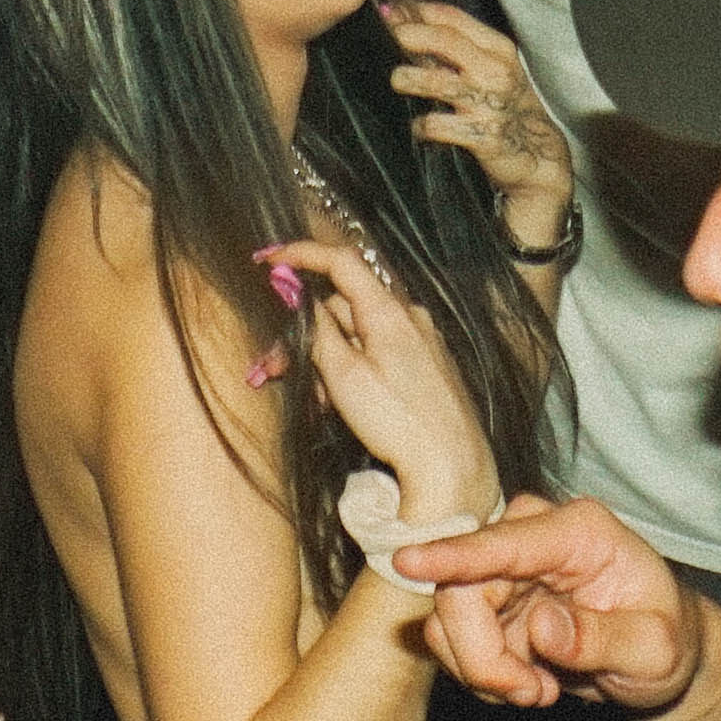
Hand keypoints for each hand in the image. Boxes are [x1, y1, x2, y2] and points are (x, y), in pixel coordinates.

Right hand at [248, 239, 502, 526]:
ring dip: (326, 360)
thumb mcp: (345, 376)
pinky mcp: (426, 365)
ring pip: (357, 334)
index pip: (341, 261)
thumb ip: (317, 330)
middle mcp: (409, 316)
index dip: (301, 255)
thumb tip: (294, 291)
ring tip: (317, 403)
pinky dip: (352, 369)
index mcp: (389, 311)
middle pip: (342, 307)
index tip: (267, 259)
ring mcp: (421, 340)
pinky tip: (340, 405)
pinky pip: (378, 352)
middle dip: (304, 334)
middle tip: (271, 368)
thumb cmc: (398, 422)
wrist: (452, 465)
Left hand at [383, 0, 574, 263]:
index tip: (389, 11)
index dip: (417, 11)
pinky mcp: (481, 136)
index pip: (453, 18)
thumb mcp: (495, 68)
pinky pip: (436, 125)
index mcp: (499, 49)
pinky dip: (421, 126)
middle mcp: (496, 72)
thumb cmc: (509, 105)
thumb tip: (411, 25)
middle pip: (444, 40)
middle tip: (387, 36)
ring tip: (398, 80)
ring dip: (407, 78)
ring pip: (436, 81)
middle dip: (409, 34)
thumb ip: (461, 48)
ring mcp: (488, 104)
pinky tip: (420, 127)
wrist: (539, 154)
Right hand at [395, 494, 700, 715]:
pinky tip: (530, 681)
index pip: (504, 542)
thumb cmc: (666, 641)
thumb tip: (541, 626)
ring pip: (450, 621)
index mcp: (580, 533)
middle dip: (483, 656)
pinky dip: (484, 675)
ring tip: (540, 689)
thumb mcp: (655, 650)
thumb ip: (601, 638)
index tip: (407, 561)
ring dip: (484, 670)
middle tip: (530, 694)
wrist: (658, 656)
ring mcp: (506, 569)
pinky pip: (455, 642)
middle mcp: (534, 539)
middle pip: (462, 589)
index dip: (453, 555)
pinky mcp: (489, 601)